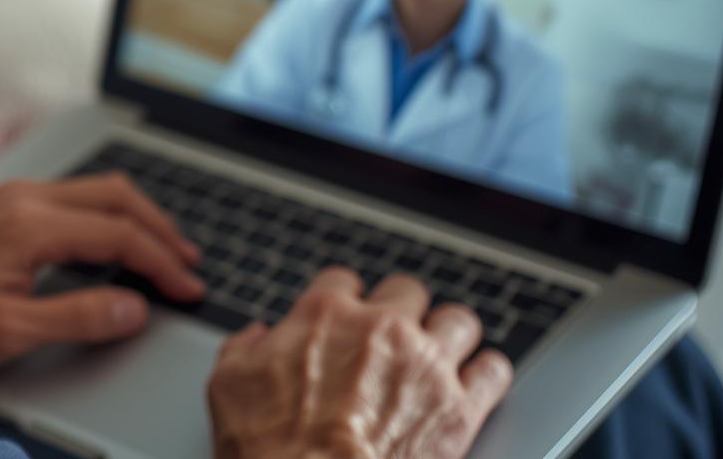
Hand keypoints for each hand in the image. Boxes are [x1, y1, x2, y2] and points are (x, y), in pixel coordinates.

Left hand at [0, 174, 204, 373]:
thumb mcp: (8, 332)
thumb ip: (78, 317)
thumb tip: (134, 308)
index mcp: (30, 225)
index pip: (119, 235)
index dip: (162, 263)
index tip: (188, 289)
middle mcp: (26, 199)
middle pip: (117, 198)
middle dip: (161, 230)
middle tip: (190, 266)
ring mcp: (14, 197)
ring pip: (97, 191)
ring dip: (138, 219)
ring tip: (166, 254)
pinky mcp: (6, 206)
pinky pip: (75, 198)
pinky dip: (109, 216)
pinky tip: (117, 242)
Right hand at [206, 268, 511, 458]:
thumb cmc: (269, 448)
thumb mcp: (227, 387)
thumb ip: (242, 350)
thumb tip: (255, 338)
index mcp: (326, 315)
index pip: (342, 280)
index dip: (343, 298)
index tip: (345, 314)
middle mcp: (382, 329)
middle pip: (407, 290)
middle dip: (400, 310)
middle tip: (393, 333)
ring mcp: (426, 365)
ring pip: (459, 320)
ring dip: (450, 333)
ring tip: (442, 349)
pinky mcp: (459, 408)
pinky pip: (494, 370)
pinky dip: (487, 373)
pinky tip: (476, 380)